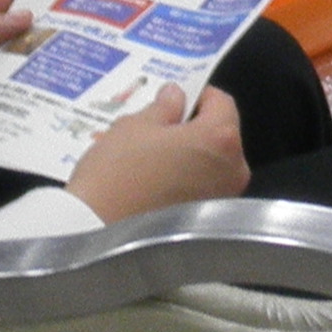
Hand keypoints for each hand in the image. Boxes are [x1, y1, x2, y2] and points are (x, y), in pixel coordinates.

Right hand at [67, 86, 249, 222]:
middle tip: (159, 126)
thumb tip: (176, 95)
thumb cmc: (117, 173)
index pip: (221, 103)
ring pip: (211, 162)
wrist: (98, 237)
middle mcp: (233, 170)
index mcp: (220, 139)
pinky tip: (155, 179)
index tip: (174, 96)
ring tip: (152, 154)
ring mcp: (223, 199)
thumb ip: (164, 107)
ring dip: (189, 154)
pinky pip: (202, 187)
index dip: (198, 94)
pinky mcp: (207, 221)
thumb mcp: (135, 126)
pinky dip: (185, 178)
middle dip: (194, 127)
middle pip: (220, 134)